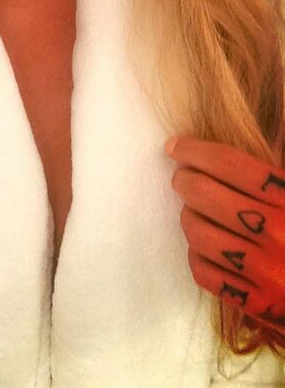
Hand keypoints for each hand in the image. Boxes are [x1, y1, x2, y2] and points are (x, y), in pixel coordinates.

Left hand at [165, 135, 284, 333]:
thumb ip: (267, 175)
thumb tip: (214, 154)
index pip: (230, 163)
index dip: (195, 150)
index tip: (175, 146)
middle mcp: (278, 233)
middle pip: (204, 193)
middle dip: (184, 180)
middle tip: (182, 178)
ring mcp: (266, 272)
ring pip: (198, 233)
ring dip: (189, 217)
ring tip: (195, 212)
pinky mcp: (256, 303)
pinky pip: (203, 272)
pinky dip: (197, 255)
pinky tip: (206, 247)